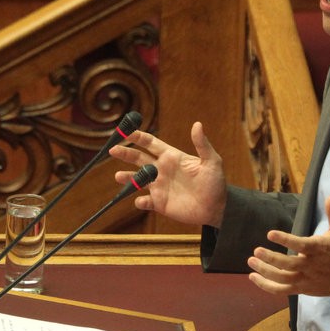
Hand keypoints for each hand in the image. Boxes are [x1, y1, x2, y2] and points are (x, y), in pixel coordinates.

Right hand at [110, 121, 226, 227]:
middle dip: (126, 153)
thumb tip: (197, 124)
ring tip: (119, 176)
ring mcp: (160, 187)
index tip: (127, 131)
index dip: (139, 137)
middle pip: (139, 159)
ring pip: (138, 180)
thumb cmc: (215, 182)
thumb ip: (202, 145)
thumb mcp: (212, 161)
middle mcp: (162, 170)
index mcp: (172, 157)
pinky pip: (146, 202)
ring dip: (127, 178)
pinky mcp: (160, 203)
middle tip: (113, 150)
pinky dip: (141, 201)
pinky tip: (141, 200)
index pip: (152, 144)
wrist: (216, 207)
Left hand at [247, 195, 329, 296]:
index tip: (270, 234)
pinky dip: (267, 286)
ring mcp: (305, 279)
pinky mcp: (301, 289)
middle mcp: (310, 265)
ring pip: (282, 278)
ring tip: (251, 262)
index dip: (285, 240)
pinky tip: (254, 278)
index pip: (300, 245)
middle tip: (256, 251)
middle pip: (288, 264)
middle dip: (270, 258)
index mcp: (318, 249)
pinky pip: (282, 290)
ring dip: (265, 272)